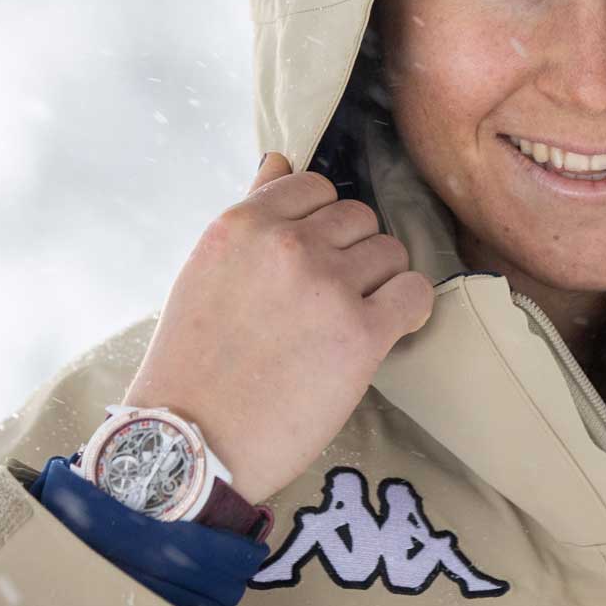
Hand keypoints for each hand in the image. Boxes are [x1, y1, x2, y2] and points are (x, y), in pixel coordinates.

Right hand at [121, 153, 436, 502]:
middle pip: (360, 219)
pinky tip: (386, 330)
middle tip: (327, 300)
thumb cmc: (194, 363)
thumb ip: (251, 214)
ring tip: (347, 322)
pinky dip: (409, 310)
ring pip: (391, 253)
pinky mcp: (362, 332)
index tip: (311, 259)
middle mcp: (287, 245)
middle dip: (351, 255)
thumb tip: (279, 160)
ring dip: (379, 283)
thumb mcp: (206, 271)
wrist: (189, 444)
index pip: (316, 187)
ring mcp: (328, 286)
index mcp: (243, 224)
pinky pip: (416, 293)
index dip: (321, 225)